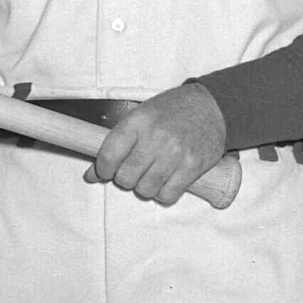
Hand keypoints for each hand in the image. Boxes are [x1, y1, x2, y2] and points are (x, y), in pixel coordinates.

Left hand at [84, 83, 225, 205]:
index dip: (102, 169)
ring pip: (145, 189)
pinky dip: (163, 194)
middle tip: (132, 171)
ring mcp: (175, 154)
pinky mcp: (193, 167)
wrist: (211, 106)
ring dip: (144, 187)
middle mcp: (155, 137)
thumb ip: (117, 142)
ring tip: (150, 175)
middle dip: (124, 178)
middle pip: (125, 177)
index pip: (108, 155)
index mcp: (138, 121)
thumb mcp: (141, 115)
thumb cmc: (172, 110)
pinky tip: (165, 181)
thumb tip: (91, 174)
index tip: (105, 171)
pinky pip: (168, 195)